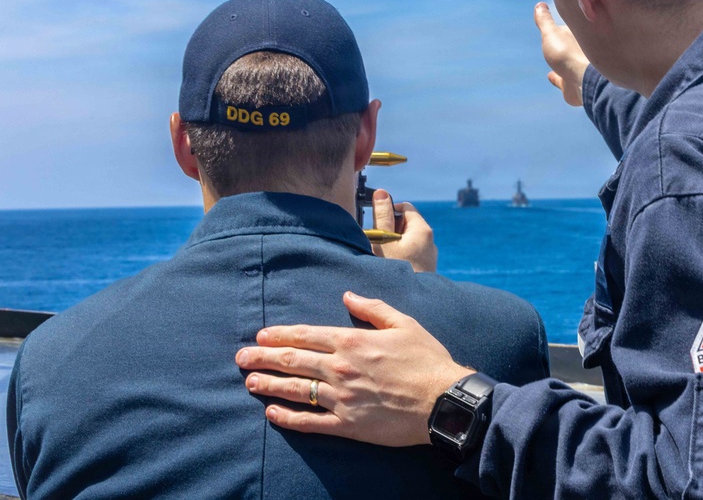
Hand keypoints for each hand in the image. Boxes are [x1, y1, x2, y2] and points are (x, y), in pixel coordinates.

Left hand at [235, 292, 470, 446]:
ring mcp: (342, 398)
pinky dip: (288, 418)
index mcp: (353, 341)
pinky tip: (272, 413)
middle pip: (293, 360)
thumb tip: (347, 295)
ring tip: (249, 382)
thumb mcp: (403, 323)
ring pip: (296, 390)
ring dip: (269, 385)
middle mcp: (341, 367)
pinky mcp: (348, 424)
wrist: (443, 401)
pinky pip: (310, 421)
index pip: (306, 335)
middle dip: (262, 358)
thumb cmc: (427, 360)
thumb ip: (372, 308)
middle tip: (240, 357)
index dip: (280, 335)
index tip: (260, 335)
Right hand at [369, 189, 437, 272]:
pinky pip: (409, 256)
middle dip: (389, 230)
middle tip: (377, 243)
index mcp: (422, 230)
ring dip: (392, 245)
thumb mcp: (384, 240)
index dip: (389, 211)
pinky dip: (398, 257)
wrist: (410, 304)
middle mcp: (430, 242)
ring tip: (381, 257)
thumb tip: (382, 192)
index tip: (376, 224)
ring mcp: (428, 257)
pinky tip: (389, 269)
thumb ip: (382, 216)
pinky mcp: (425, 270)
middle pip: (405, 225)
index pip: (405, 208)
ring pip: (406, 242)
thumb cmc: (395, 271)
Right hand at [535, 2, 589, 106]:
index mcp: (577, 37)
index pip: (570, 29)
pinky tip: (552, 76)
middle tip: (557, 38)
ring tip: (553, 58)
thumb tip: (539, 5)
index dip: (565, 26)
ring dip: (561, 61)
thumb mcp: (551, 33)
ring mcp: (577, 70)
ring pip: (568, 64)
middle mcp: (579, 53)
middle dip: (565, 42)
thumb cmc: (568, 54)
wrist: (582, 81)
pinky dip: (558, 79)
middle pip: (571, 46)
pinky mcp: (572, 86)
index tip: (559, 23)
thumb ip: (545, 21)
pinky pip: (564, 81)